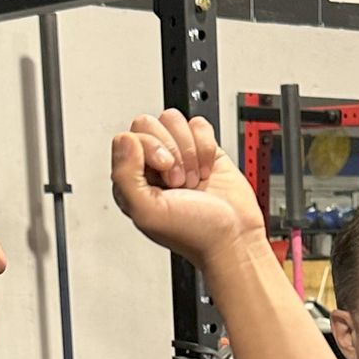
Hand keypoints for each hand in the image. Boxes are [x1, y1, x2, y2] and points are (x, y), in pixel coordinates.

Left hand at [111, 109, 268, 266]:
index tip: (166, 178)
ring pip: (173, 120)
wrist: (233, 238)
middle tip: (181, 180)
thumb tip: (125, 139)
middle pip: (149, 124)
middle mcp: (152, 166)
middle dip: (171, 150)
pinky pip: (198, 124)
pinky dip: (206, 145)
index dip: (150, 151)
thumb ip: (125, 175)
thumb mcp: (148, 213)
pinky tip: (207, 170)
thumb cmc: (194, 234)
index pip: (129, 138)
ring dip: (189, 149)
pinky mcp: (203, 150)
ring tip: (194, 178)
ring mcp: (178, 156)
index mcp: (132, 180)